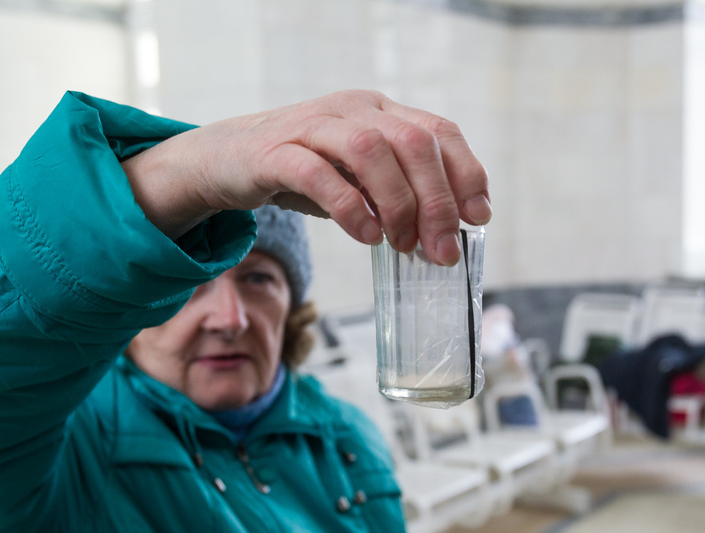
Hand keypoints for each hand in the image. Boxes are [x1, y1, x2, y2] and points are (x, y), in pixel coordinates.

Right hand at [122, 90, 490, 265]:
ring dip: (397, 205)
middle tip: (441, 250)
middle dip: (436, 201)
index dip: (465, 174)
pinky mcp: (276, 151)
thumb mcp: (356, 177)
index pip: (438, 130)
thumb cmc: (301, 170)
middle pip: (412, 142)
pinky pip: (319, 173)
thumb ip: (394, 192)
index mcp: (378, 111)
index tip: (477, 218)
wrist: (227, 158)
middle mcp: (352, 109)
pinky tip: (365, 236)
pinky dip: (349, 207)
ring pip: (371, 151)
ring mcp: (312, 126)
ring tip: (402, 245)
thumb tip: (442, 232)